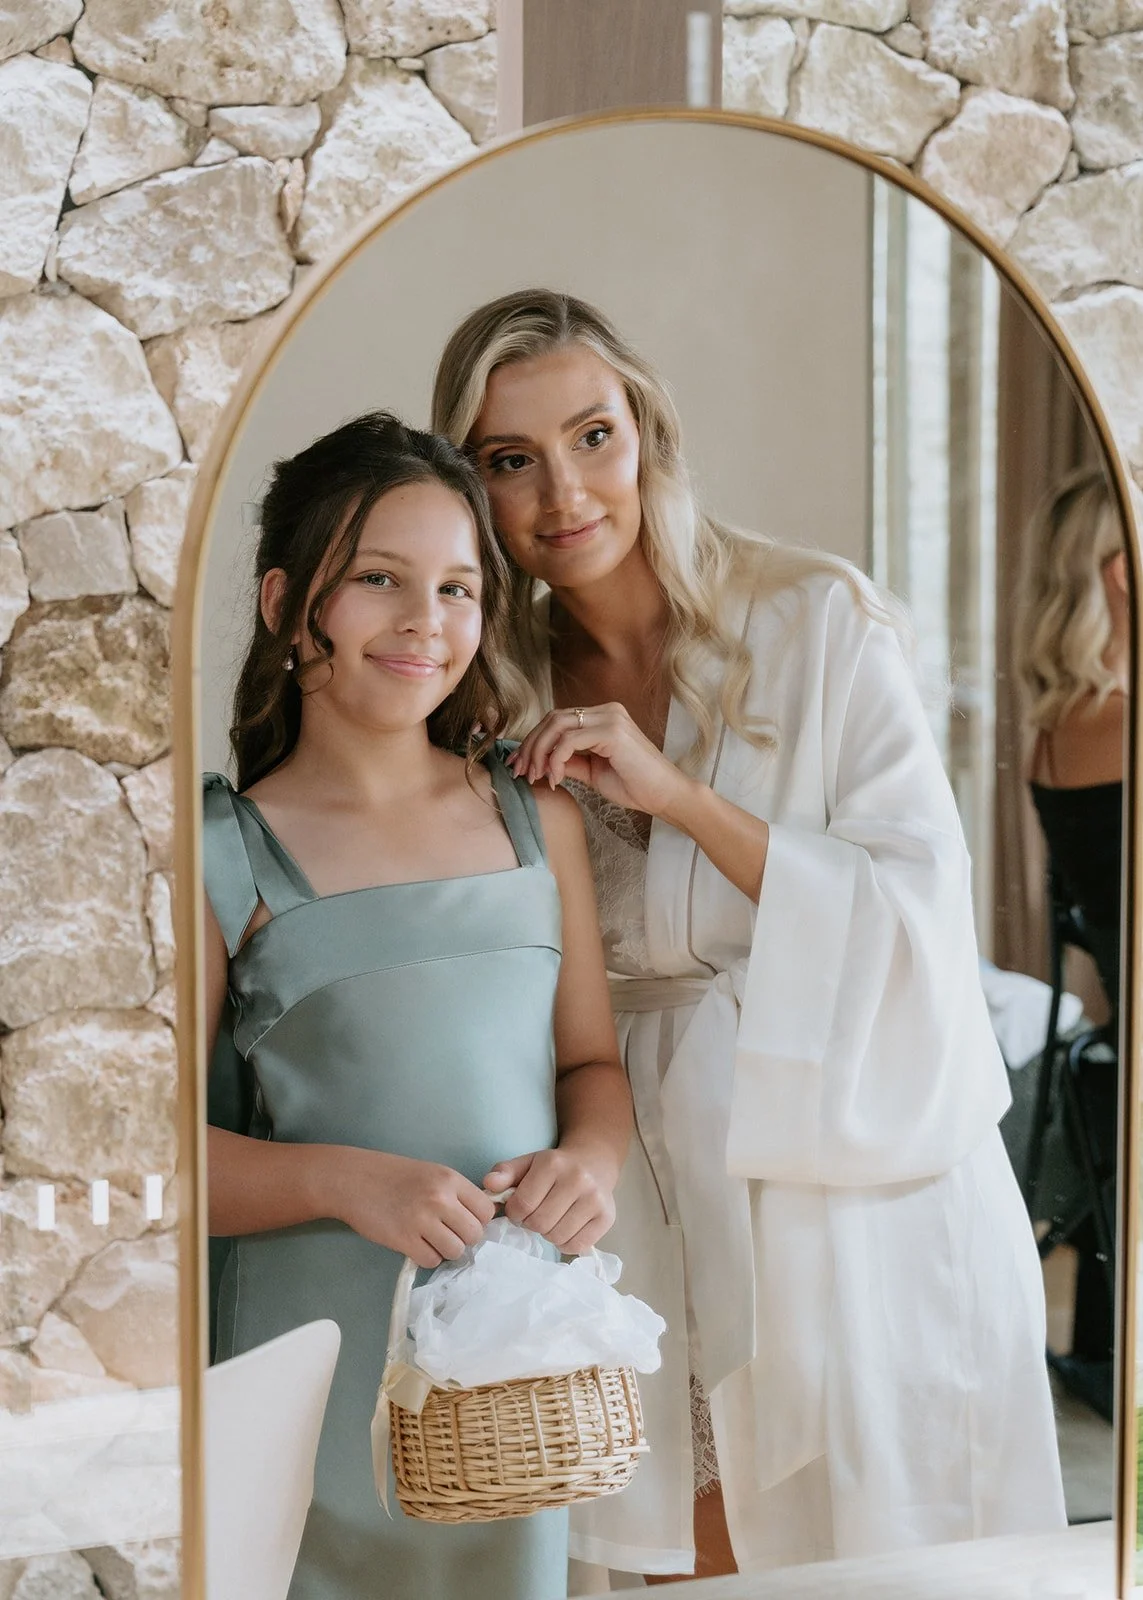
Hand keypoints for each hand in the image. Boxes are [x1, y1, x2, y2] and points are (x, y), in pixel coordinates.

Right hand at [328, 1147, 496, 1268]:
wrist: (353, 1179)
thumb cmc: (394, 1175)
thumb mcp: (432, 1173)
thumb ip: (456, 1193)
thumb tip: (479, 1220)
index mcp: (450, 1179)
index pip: (486, 1211)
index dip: (478, 1220)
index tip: (464, 1221)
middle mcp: (440, 1198)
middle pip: (474, 1234)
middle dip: (463, 1238)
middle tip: (446, 1233)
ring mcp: (422, 1220)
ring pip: (455, 1251)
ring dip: (445, 1249)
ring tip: (430, 1239)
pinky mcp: (404, 1240)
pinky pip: (431, 1260)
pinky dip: (426, 1257)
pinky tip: (415, 1244)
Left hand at [484, 1147, 617, 1254]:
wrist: (594, 1162)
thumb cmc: (554, 1168)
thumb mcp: (526, 1163)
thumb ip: (504, 1173)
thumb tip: (488, 1185)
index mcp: (552, 1164)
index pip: (523, 1204)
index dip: (515, 1212)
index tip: (519, 1208)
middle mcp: (577, 1179)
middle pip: (540, 1223)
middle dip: (531, 1224)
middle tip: (535, 1215)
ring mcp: (595, 1199)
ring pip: (557, 1236)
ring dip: (548, 1233)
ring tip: (551, 1220)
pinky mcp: (607, 1217)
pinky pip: (576, 1245)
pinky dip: (566, 1242)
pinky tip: (566, 1227)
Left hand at [508, 702, 696, 818]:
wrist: (664, 796)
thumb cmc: (635, 785)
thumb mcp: (592, 772)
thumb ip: (569, 761)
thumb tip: (541, 762)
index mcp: (602, 716)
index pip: (557, 720)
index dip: (533, 740)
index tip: (518, 764)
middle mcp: (606, 711)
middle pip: (552, 719)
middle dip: (530, 746)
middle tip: (519, 771)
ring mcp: (610, 718)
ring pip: (557, 726)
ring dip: (539, 753)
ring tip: (535, 777)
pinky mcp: (612, 732)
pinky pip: (569, 741)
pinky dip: (556, 760)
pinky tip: (556, 780)